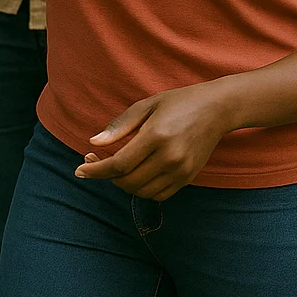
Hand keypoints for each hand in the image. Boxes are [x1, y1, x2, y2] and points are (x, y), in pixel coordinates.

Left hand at [74, 84, 231, 200]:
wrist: (216, 109)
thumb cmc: (178, 102)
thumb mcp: (147, 105)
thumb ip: (120, 126)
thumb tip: (94, 142)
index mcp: (156, 136)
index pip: (118, 164)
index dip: (96, 170)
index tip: (79, 170)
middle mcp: (169, 157)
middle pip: (128, 181)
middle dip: (106, 176)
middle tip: (95, 161)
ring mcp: (180, 171)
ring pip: (141, 191)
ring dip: (123, 183)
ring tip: (115, 166)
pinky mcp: (188, 178)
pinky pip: (157, 194)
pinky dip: (142, 189)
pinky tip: (136, 173)